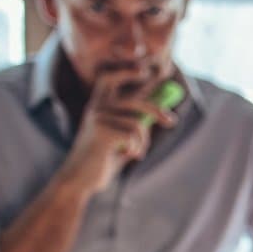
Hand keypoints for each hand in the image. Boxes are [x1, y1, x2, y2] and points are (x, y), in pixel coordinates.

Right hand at [57, 68, 177, 195]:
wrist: (80, 180)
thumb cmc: (101, 161)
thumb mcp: (120, 139)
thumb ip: (134, 125)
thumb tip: (159, 114)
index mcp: (98, 107)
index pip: (109, 79)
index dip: (126, 72)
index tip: (146, 71)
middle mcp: (96, 108)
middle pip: (134, 101)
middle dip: (156, 109)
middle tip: (171, 121)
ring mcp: (98, 118)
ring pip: (137, 123)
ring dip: (143, 141)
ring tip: (136, 151)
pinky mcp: (101, 131)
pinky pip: (134, 135)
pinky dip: (137, 148)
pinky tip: (128, 155)